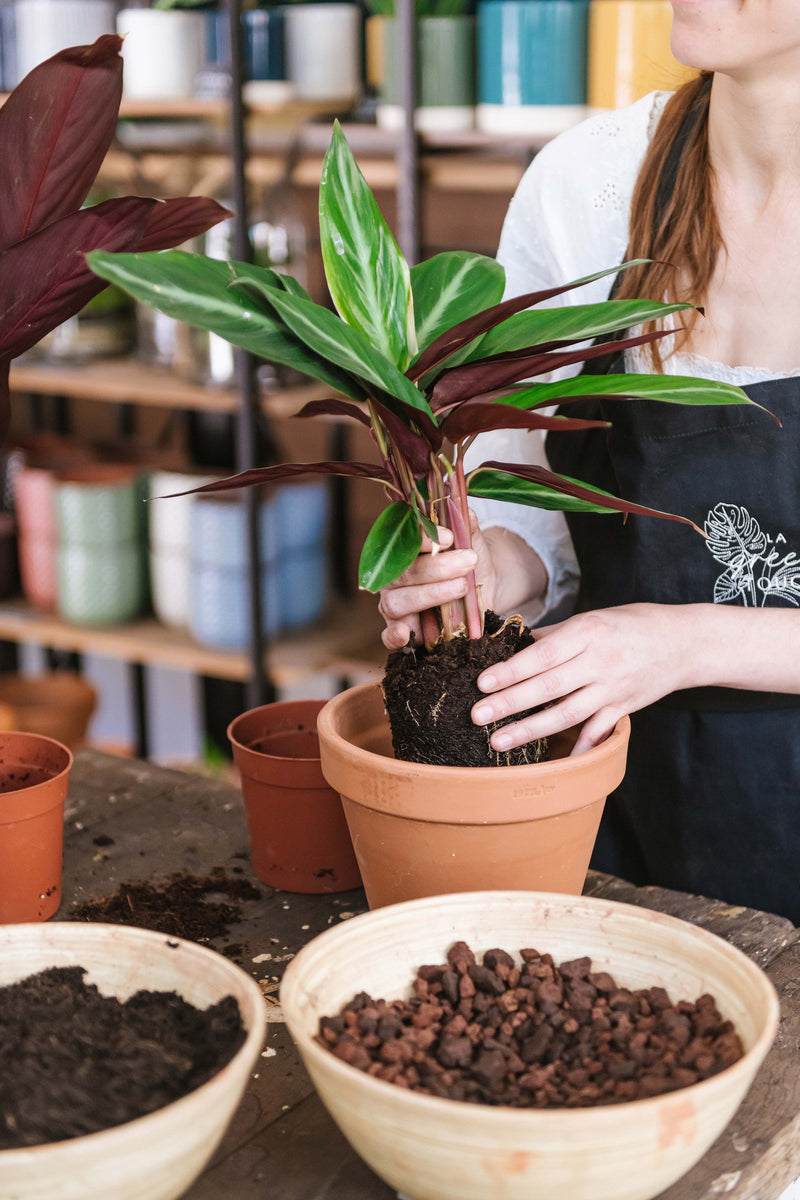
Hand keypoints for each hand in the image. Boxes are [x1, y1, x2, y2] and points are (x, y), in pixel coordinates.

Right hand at [379, 514, 495, 650]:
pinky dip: (394, 636)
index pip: (402, 540)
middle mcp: (393, 576)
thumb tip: (465, 512)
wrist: (482, 593)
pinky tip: (406, 634)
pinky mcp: (401, 630)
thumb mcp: (473, 544)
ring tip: (461, 587)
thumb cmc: (470, 565)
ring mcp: (395, 604)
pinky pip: (389, 636)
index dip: (422, 538)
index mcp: (403, 550)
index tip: (449, 537)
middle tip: (468, 561)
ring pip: (398, 602)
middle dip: (438, 567)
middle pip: (404, 572)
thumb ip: (467, 528)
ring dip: (430, 595)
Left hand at [471, 603, 695, 755]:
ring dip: (530, 729)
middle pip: (548, 686)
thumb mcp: (593, 617)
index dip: (511, 670)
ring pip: (566, 714)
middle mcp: (600, 661)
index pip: (542, 654)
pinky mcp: (624, 708)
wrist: (685, 642)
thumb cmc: (630, 624)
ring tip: (499, 740)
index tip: (482, 682)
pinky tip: (554, 765)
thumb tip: (514, 643)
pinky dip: (578, 750)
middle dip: (509, 703)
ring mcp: (613, 689)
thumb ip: (555, 634)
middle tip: (477, 715)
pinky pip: (597, 733)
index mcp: (587, 632)